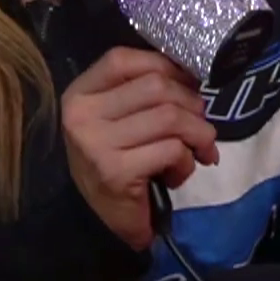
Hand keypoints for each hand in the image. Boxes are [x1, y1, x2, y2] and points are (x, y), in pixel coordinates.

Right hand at [60, 47, 220, 250]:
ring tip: (198, 150)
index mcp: (80, 94)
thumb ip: (143, 90)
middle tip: (199, 126)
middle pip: (156, 86)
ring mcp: (97, 144)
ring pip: (170, 117)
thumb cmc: (115, 160)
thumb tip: (192, 75)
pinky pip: (172, 150)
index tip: (187, 84)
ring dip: (198, 134)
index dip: (164, 65)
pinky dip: (187, 161)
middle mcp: (82, 115)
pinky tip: (177, 173)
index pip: (123, 59)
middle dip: (191, 104)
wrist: (100, 221)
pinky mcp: (116, 172)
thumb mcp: (119, 117)